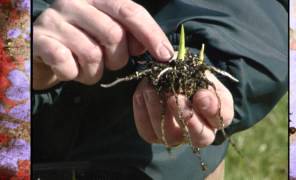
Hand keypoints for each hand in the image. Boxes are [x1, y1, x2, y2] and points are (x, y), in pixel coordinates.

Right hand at [33, 0, 173, 88]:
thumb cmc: (82, 42)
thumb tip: (159, 49)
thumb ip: (132, 35)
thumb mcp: (109, 34)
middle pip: (114, 34)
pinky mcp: (39, 40)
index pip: (131, 11)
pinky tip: (70, 70)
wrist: (42, 51)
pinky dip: (74, 75)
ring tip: (88, 69)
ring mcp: (54, 19)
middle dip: (118, 59)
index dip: (151, 34)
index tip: (166, 56)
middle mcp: (75, 1)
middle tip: (109, 63)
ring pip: (92, 54)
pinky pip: (68, 65)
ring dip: (95, 72)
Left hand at [133, 71, 233, 146]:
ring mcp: (177, 136)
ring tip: (151, 90)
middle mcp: (200, 131)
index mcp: (216, 112)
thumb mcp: (192, 66)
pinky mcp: (155, 135)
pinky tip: (141, 93)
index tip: (200, 95)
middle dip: (187, 117)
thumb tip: (183, 77)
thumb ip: (193, 71)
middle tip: (174, 98)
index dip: (212, 108)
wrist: (165, 77)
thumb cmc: (186, 72)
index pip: (223, 117)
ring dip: (159, 112)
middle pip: (200, 137)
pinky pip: (148, 131)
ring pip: (170, 137)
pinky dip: (142, 112)